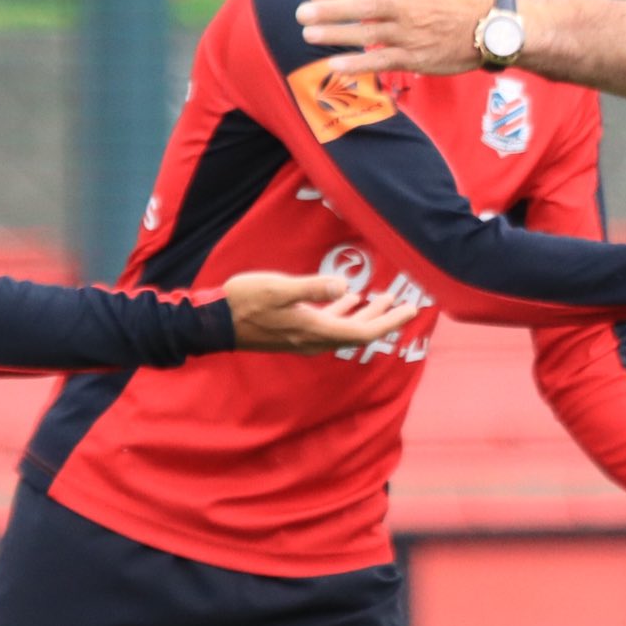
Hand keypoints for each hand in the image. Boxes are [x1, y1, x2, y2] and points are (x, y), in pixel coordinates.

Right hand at [223, 274, 420, 353]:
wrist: (215, 322)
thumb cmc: (243, 302)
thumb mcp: (278, 288)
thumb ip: (312, 287)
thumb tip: (345, 286)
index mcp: (315, 330)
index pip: (363, 332)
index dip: (389, 321)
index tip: (411, 309)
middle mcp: (314, 339)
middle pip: (358, 332)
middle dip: (383, 317)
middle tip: (403, 302)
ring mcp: (304, 337)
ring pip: (344, 328)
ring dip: (364, 314)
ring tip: (381, 297)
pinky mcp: (295, 331)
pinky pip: (329, 324)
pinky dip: (343, 312)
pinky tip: (347, 298)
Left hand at [296, 0, 489, 75]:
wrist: (492, 27)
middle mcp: (406, 7)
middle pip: (361, 7)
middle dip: (329, 10)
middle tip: (301, 14)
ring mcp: (410, 34)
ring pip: (367, 34)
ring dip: (336, 35)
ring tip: (309, 36)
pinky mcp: (417, 58)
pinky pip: (382, 61)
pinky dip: (358, 64)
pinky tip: (335, 65)